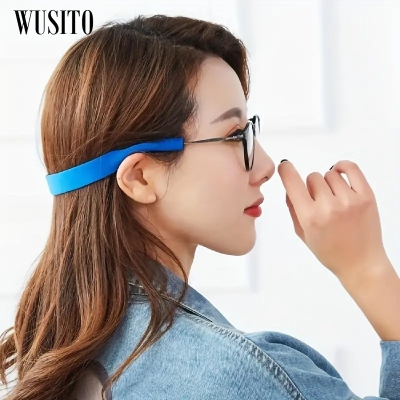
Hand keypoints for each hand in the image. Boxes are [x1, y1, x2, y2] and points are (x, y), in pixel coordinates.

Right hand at [277, 160, 388, 280]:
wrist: (361, 263)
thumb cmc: (331, 252)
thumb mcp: (303, 233)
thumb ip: (293, 209)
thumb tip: (290, 186)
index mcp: (310, 217)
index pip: (293, 183)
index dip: (286, 171)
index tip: (285, 166)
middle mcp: (329, 207)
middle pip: (312, 177)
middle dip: (312, 187)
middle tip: (319, 202)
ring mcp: (349, 200)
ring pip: (330, 174)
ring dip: (328, 183)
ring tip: (334, 199)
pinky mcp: (366, 196)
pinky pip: (351, 169)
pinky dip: (343, 167)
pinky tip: (340, 173)